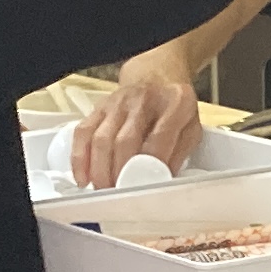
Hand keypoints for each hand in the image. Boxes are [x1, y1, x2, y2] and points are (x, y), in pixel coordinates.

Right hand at [73, 57, 205, 186]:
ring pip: (101, 139)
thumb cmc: (174, 106)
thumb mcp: (191, 128)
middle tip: (120, 195)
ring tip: (104, 190)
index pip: (159, 140)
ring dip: (99, 170)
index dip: (149, 168)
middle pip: (125, 142)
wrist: (156, 75)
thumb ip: (180, 154)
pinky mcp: (99, 107)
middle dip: (119, 174)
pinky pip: (83, 132)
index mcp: (175, 104)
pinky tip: (83, 177)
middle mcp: (144, 100)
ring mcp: (118, 102)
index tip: (143, 188)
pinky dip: (80, 158)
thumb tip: (163, 181)